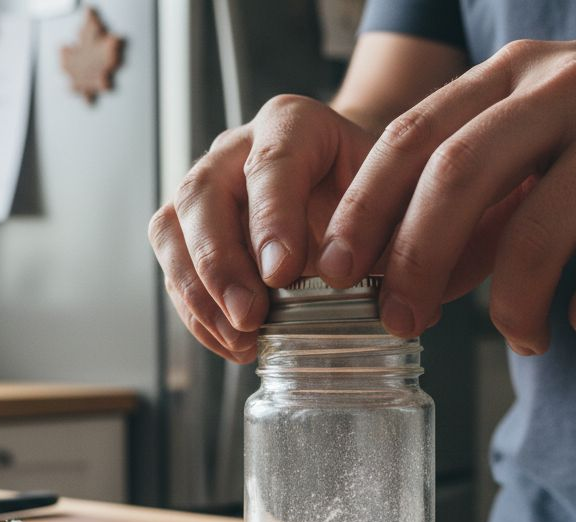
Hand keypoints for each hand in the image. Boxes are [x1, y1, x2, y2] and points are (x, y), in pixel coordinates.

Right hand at [149, 96, 375, 362]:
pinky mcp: (190, 228)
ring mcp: (207, 186)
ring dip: (198, 292)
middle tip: (251, 317)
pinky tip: (232, 342)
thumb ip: (398, 242)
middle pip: (202, 195)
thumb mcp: (397, 199)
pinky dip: (197, 312)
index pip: (271, 163)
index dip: (271, 219)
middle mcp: (237, 148)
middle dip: (220, 264)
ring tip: (240, 338)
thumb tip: (402, 307)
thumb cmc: (375, 188)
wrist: (353, 181)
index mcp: (294, 125)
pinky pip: (173, 267)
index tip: (281, 274)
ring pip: (172, 229)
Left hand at [321, 32, 575, 353]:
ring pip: (540, 226)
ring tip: (517, 338)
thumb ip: (487, 205)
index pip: (414, 136)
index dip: (363, 207)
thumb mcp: (551, 146)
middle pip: (458, 172)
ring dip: (512, 303)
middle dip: (413, 257)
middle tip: (397, 321)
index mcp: (517, 73)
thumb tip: (414, 282)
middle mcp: (567, 86)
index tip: (330, 272)